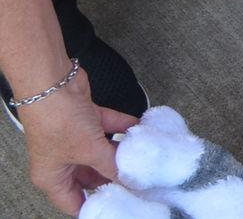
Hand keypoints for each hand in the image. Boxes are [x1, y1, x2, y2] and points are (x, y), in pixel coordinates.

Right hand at [17, 70, 136, 214]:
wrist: (53, 83)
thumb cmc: (58, 121)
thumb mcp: (90, 151)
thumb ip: (112, 166)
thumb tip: (130, 179)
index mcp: (52, 177)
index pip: (73, 202)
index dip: (96, 205)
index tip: (120, 203)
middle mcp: (61, 160)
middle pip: (92, 176)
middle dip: (115, 176)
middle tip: (139, 180)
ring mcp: (73, 138)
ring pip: (102, 151)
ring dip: (122, 151)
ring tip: (145, 157)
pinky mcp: (85, 118)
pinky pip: (109, 127)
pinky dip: (125, 127)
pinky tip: (142, 130)